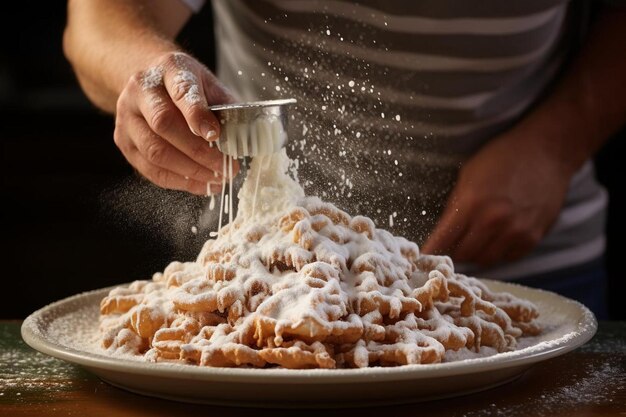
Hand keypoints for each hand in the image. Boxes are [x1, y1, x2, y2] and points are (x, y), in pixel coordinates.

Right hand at [114, 52, 237, 194]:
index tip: (217, 136)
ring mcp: (127, 117)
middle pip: (164, 125)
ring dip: (190, 171)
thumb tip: (247, 135)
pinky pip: (150, 169)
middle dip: (199, 152)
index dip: (198, 116)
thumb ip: (226, 106)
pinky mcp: (124, 141)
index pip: (182, 91)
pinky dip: (178, 181)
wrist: (148, 79)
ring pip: (154, 151)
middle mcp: (140, 91)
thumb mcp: (209, 84)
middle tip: (226, 167)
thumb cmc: (186, 85)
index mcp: (169, 69)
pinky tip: (200, 184)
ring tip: (217, 179)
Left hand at [421, 130, 571, 266]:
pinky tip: (495, 238)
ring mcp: (516, 232)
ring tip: (473, 240)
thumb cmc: (503, 157)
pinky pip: (508, 257)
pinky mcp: (533, 237)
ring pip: (485, 260)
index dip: (432, 250)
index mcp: (472, 204)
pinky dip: (498, 252)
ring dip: (475, 253)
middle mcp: (494, 221)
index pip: (444, 240)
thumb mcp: (469, 175)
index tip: (423, 257)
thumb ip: (455, 206)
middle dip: (453, 252)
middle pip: (463, 255)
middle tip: (450, 246)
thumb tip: (443, 232)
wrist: (546, 151)